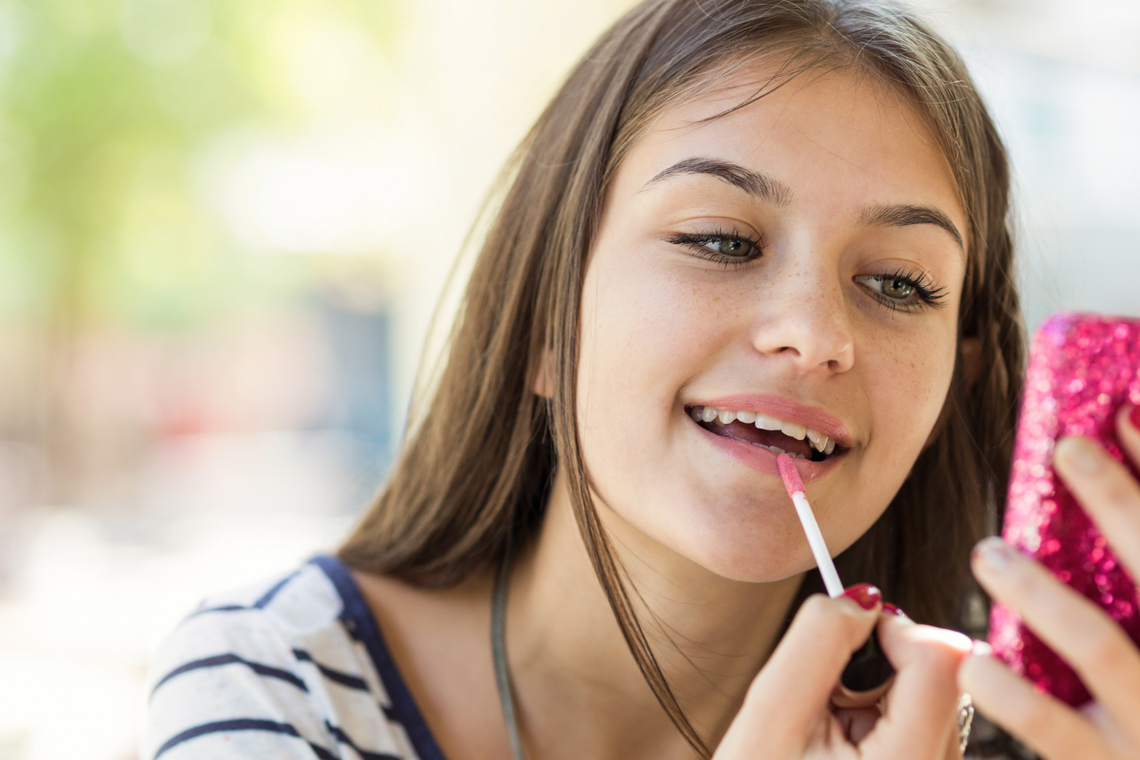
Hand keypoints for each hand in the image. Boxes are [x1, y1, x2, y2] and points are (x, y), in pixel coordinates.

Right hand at [715, 589, 969, 758]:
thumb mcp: (769, 717)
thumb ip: (817, 645)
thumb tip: (863, 598)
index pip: (943, 658)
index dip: (894, 629)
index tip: (847, 638)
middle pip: (947, 673)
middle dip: (882, 664)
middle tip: (828, 701)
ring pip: (939, 697)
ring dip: (881, 692)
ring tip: (832, 731)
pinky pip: (928, 724)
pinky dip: (885, 717)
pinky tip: (846, 749)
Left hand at [960, 405, 1139, 758]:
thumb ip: (1130, 550)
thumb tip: (1123, 423)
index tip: (1124, 411)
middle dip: (1124, 506)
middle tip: (1068, 449)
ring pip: (1102, 648)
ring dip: (1043, 591)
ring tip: (990, 552)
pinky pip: (1052, 728)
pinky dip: (1010, 690)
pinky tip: (976, 658)